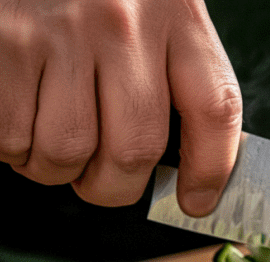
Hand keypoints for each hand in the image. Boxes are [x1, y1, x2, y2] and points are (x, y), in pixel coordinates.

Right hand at [0, 0, 241, 216]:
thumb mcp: (151, 9)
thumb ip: (170, 71)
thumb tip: (182, 159)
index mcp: (176, 13)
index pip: (215, 108)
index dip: (211, 170)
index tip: (197, 201)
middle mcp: (124, 23)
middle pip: (136, 151)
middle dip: (114, 186)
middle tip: (100, 179)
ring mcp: (62, 32)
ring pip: (68, 153)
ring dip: (53, 166)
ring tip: (47, 132)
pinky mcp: (5, 44)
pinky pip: (11, 137)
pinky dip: (10, 146)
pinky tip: (16, 113)